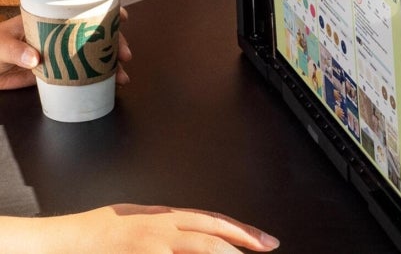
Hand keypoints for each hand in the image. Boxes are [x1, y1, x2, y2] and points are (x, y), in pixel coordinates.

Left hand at [0, 10, 131, 89]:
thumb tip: (35, 58)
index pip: (83, 12)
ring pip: (94, 57)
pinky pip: (84, 75)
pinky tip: (111, 85)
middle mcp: (62, 36)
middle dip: (115, 44)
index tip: (121, 18)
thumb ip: (15, 50)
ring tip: (121, 77)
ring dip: (111, 66)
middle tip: (124, 55)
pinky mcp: (59, 73)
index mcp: (51, 21)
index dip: (105, 13)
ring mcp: (63, 55)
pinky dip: (99, 80)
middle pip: (96, 36)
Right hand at [3, 204, 278, 252]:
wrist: (68, 240)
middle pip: (213, 237)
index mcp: (167, 217)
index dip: (243, 231)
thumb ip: (171, 225)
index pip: (215, 223)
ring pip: (201, 249)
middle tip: (266, 249)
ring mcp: (154, 246)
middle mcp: (165, 229)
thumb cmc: (101, 230)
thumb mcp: (142, 219)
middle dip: (244, 243)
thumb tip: (197, 232)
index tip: (266, 241)